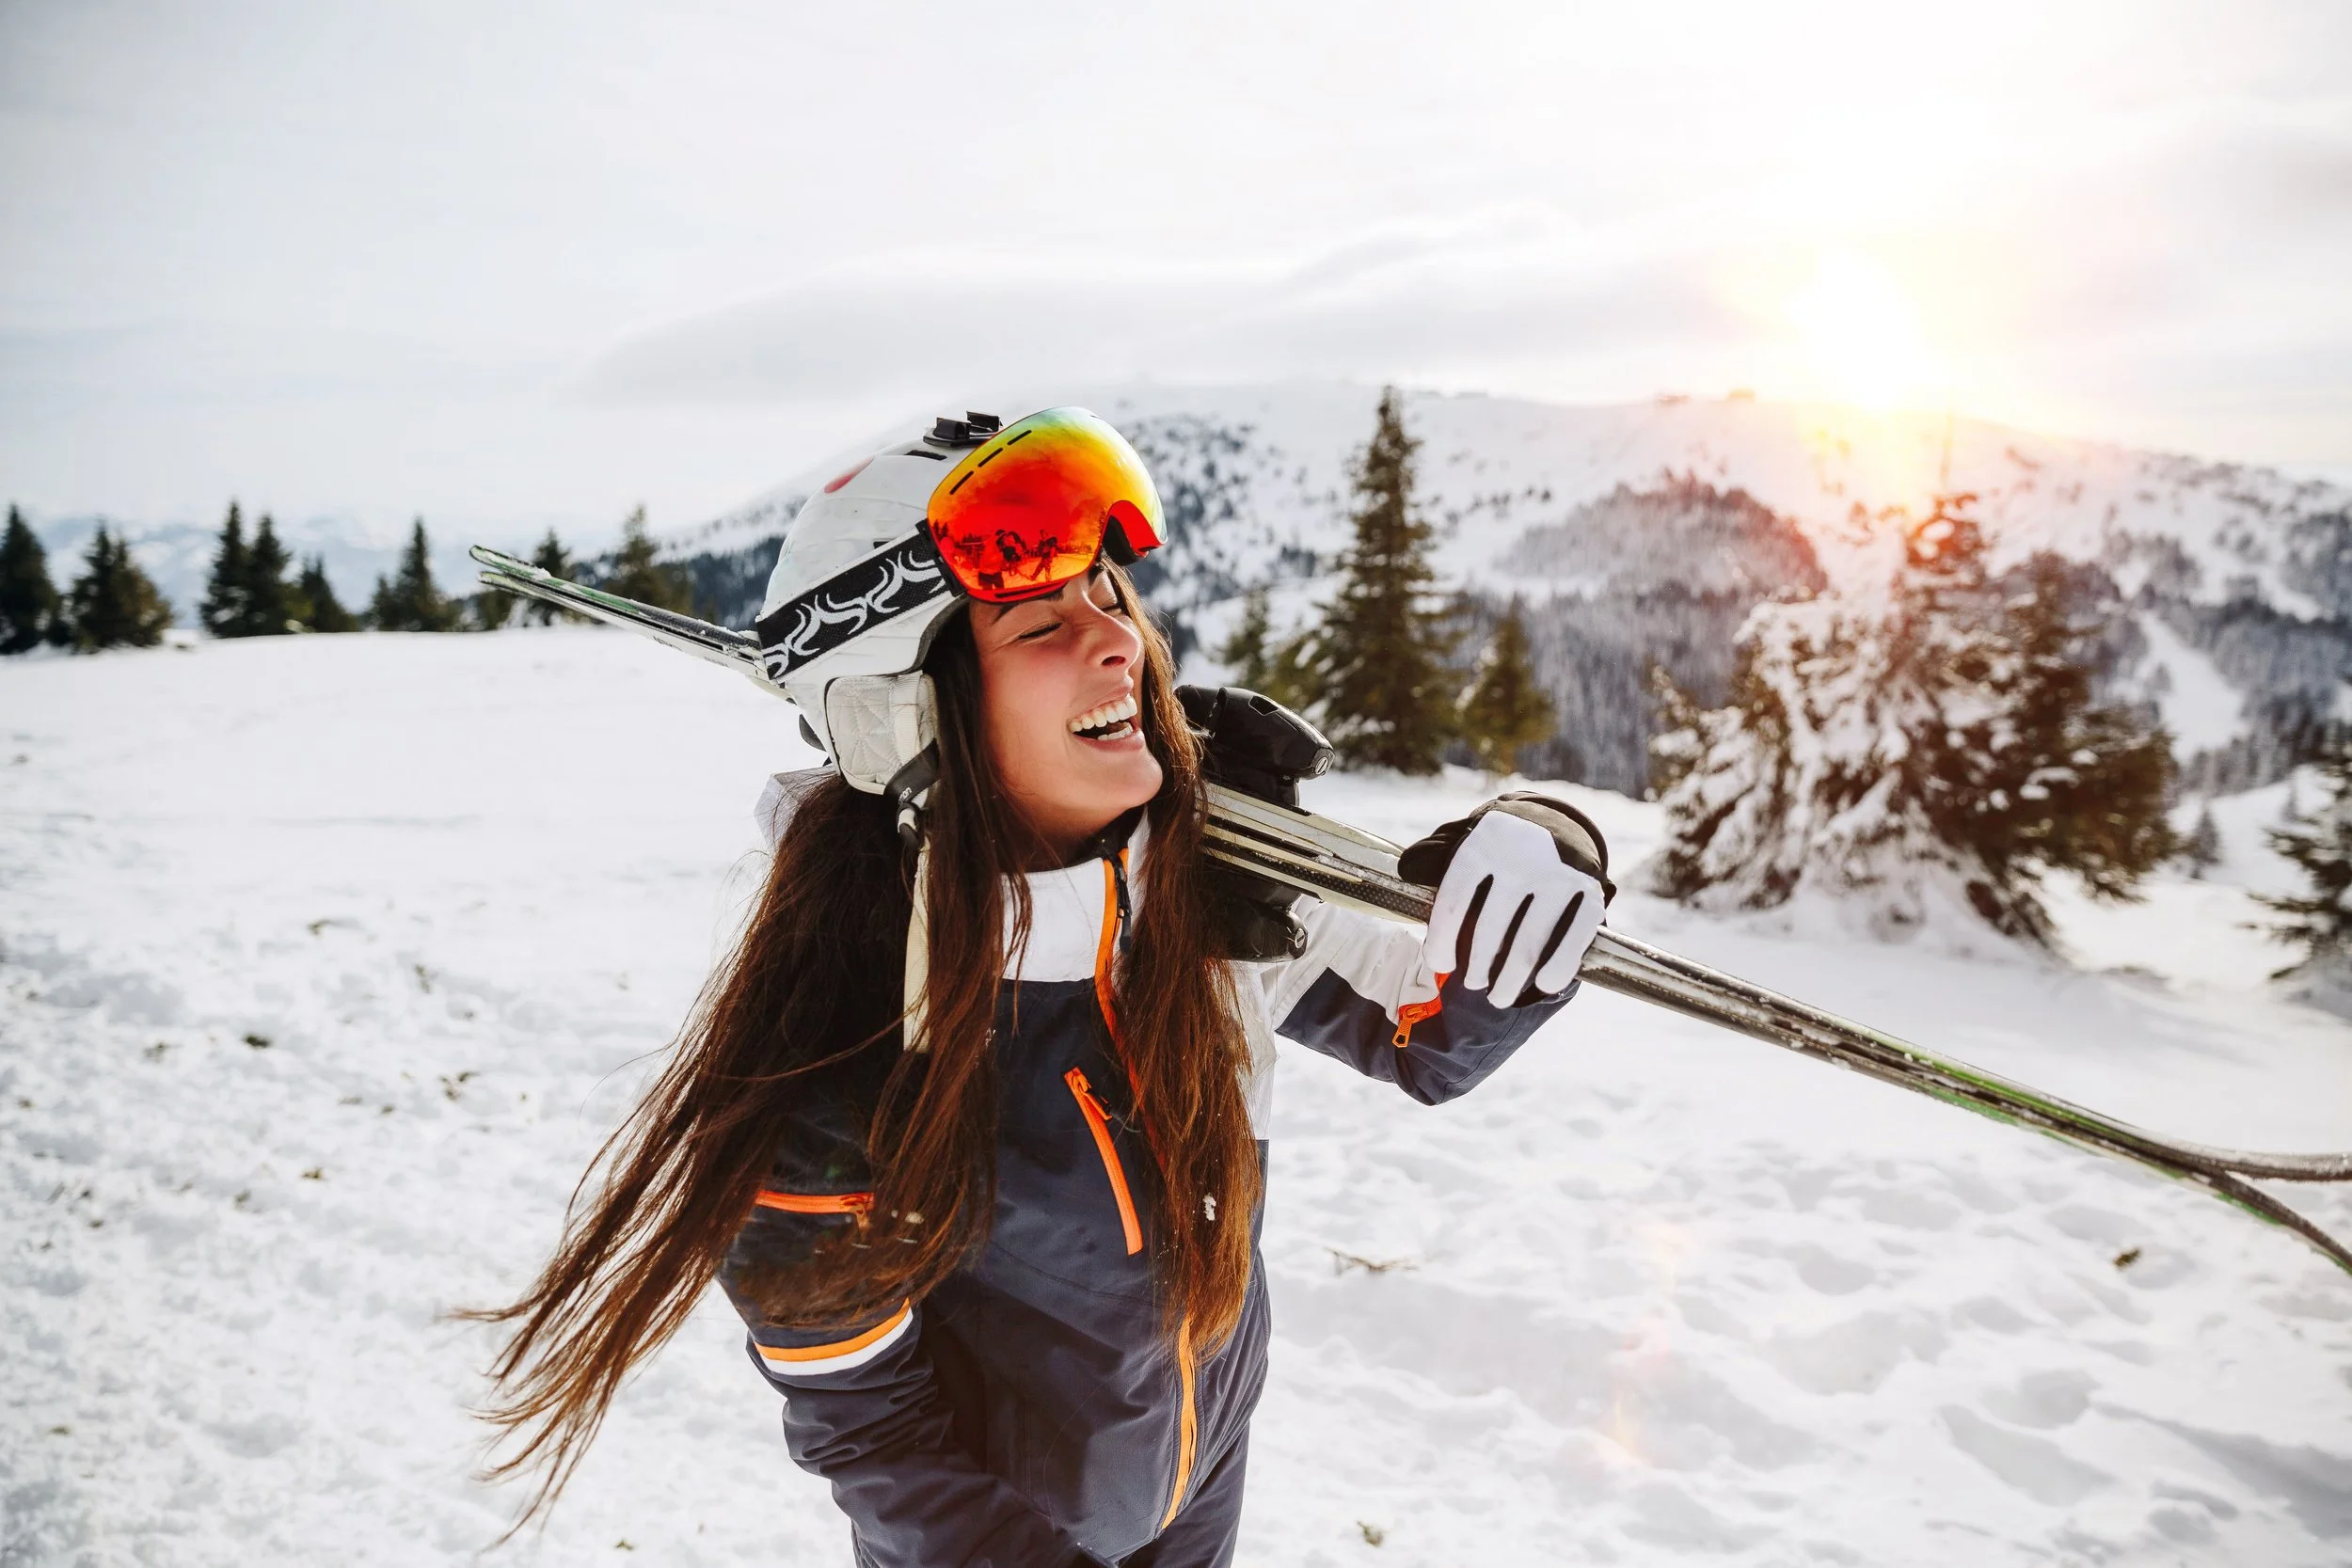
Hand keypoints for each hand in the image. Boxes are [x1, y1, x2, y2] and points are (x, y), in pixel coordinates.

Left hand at [1419, 808, 1606, 1002]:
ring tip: (1498, 997)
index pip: (1454, 903)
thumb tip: (1407, 871)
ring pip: (1528, 944)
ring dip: (1510, 980)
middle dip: (1477, 968)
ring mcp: (1558, 876)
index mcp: (1482, 845)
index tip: (1440, 965)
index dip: (1442, 942)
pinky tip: (1542, 985)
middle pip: (1489, 931)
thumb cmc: (1497, 846)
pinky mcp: (1589, 891)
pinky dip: (1557, 968)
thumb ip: (1432, 855)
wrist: (1555, 819)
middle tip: (1473, 984)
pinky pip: (1573, 940)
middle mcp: (1521, 858)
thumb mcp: (1465, 841)